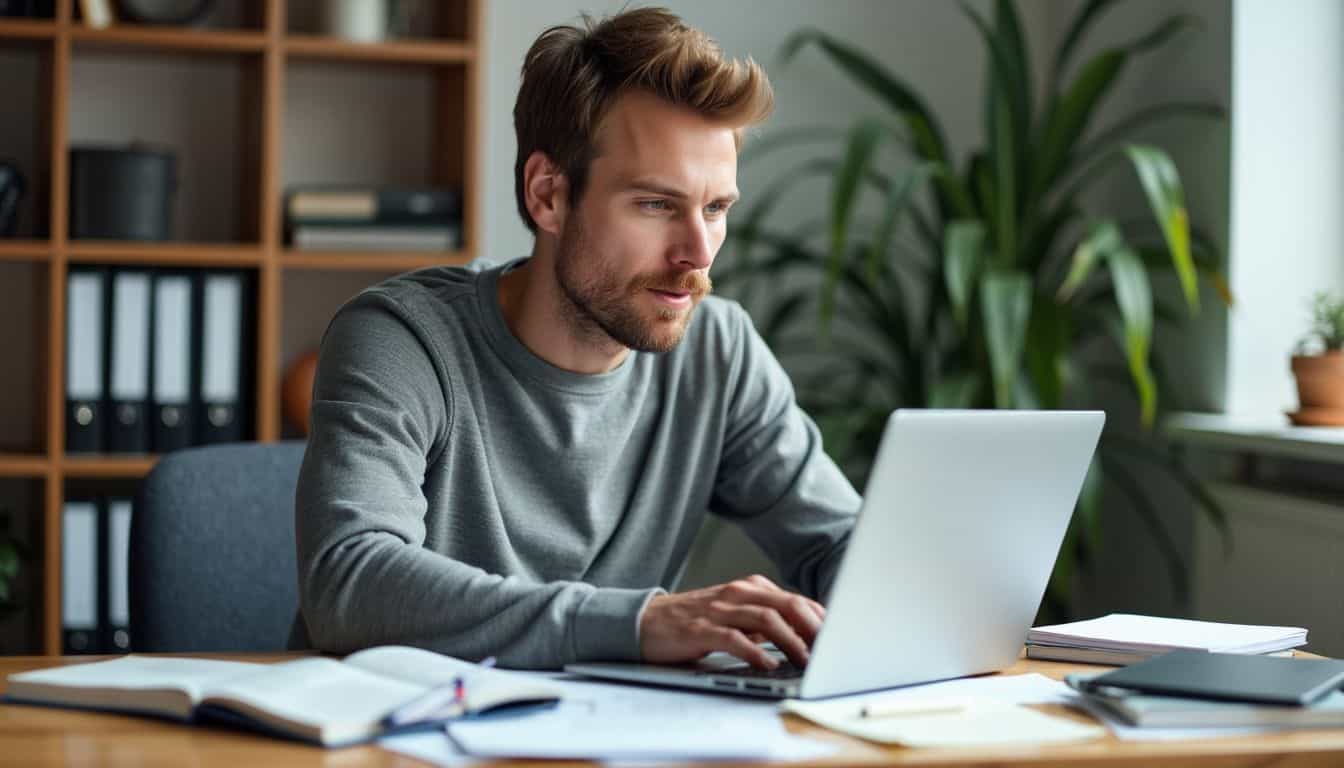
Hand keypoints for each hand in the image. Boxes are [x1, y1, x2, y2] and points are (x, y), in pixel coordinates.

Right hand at [638, 574, 825, 668]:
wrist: (644, 621)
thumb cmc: (694, 621)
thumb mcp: (735, 615)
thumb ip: (765, 621)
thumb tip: (804, 636)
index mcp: (750, 588)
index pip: (795, 600)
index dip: (820, 619)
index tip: (838, 638)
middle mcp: (738, 594)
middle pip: (787, 604)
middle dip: (814, 627)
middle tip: (831, 649)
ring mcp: (719, 610)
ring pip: (766, 619)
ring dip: (791, 641)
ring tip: (807, 660)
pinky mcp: (700, 629)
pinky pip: (733, 639)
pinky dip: (755, 652)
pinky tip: (768, 665)